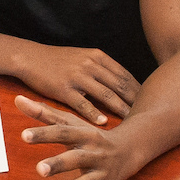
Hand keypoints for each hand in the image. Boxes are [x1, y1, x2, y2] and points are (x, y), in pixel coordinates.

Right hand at [15, 42, 139, 124]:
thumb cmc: (56, 60)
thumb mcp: (82, 56)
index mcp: (97, 56)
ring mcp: (77, 77)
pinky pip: (83, 103)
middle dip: (135, 100)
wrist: (30, 57)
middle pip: (119, 85)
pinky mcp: (64, 89)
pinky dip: (95, 114)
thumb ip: (100, 67)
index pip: (124, 74)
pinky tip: (104, 123)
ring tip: (132, 120)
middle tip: (148, 113)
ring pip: (105, 95)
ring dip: (121, 109)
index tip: (149, 100)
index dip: (138, 88)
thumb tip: (120, 81)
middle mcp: (90, 65)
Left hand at [16, 95, 138, 179]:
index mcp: (84, 134)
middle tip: (38, 169)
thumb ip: (43, 113)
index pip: (62, 132)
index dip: (43, 133)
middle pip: (76, 158)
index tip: (24, 135)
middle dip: (58, 164)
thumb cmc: (90, 135)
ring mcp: (101, 173)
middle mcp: (94, 153)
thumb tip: (18, 99)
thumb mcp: (70, 123)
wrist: (129, 149)